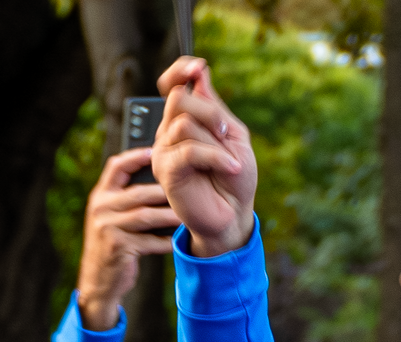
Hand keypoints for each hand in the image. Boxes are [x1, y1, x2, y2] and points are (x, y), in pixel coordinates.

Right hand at [78, 148, 180, 329]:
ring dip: (170, 215)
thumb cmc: (114, 246)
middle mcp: (101, 208)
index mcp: (100, 196)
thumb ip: (127, 200)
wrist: (99, 281)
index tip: (160, 152)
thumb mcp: (112, 218)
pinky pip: (150, 241)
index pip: (116, 166)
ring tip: (188, 214)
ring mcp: (108, 228)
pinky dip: (167, 241)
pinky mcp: (118, 247)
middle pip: (139, 192)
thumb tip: (162, 180)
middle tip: (190, 188)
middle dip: (165, 191)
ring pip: (147, 216)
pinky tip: (180, 240)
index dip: (138, 156)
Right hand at [153, 57, 258, 255]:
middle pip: (179, 99)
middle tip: (227, 135)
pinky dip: (216, 157)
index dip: (180, 71)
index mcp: (186, 120)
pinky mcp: (165, 170)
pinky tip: (231, 167)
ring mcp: (165, 150)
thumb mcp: (234, 136)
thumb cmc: (235, 179)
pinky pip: (189, 150)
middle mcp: (170, 132)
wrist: (233, 215)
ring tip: (230, 162)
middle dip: (210, 113)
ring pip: (184, 123)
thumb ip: (215, 106)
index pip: (173, 85)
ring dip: (216, 142)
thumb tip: (199, 71)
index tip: (198, 67)